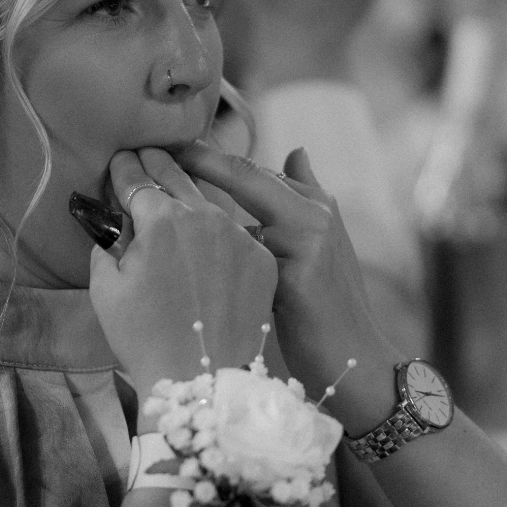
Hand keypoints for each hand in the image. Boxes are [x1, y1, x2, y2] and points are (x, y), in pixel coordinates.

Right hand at [88, 148, 276, 393]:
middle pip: (176, 177)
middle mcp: (205, 217)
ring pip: (210, 203)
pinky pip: (235, 235)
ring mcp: (238, 238)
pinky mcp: (261, 261)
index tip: (120, 159)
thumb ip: (108, 245)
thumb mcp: (106, 289)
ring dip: (191, 194)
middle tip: (146, 154)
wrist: (201, 382)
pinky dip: (219, 231)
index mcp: (162, 220)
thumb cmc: (144, 339)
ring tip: (178, 187)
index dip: (125, 167)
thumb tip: (118, 225)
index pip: (138, 179)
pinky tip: (209, 236)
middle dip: (158, 164)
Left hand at [174, 141, 395, 394]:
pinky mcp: (295, 279)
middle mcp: (313, 215)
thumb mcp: (323, 243)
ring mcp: (306, 244)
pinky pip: (237, 263)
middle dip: (196, 163)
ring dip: (189, 215)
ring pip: (232, 218)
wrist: (357, 360)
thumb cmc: (330, 305)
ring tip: (150, 210)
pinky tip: (172, 266)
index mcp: (317, 204)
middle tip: (152, 154)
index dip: (207, 155)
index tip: (169, 146)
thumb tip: (296, 150)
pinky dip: (203, 263)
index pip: (251, 169)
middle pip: (244, 175)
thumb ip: (306, 195)